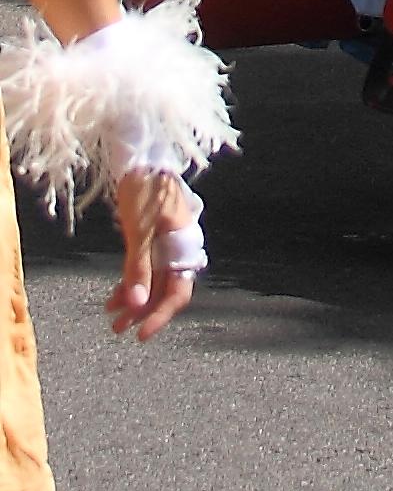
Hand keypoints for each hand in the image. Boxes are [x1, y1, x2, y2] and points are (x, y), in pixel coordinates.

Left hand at [107, 170, 203, 342]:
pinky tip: (113, 296)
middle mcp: (177, 247)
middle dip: (142, 312)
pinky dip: (130, 282)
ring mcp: (163, 243)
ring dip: (133, 300)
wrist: (140, 156)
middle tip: (118, 329)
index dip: (161, 315)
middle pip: (164, 289)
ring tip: (111, 317)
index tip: (141, 335)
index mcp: (183, 244)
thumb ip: (139, 267)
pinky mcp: (150, 237)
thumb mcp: (139, 230)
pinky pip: (143, 268)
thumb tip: (137, 305)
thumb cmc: (144, 189)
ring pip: (152, 281)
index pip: (178, 291)